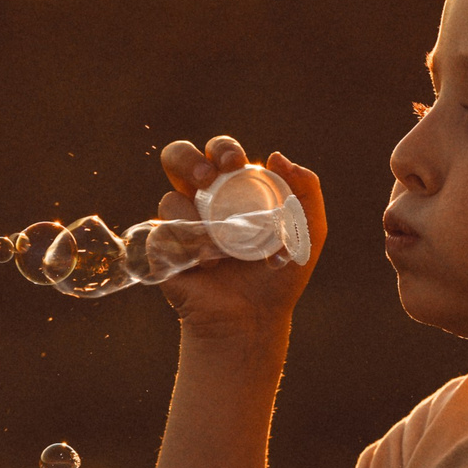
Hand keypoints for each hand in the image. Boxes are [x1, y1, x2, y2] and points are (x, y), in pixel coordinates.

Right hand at [153, 136, 325, 339]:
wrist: (252, 319)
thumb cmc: (279, 277)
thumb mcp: (308, 233)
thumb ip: (307, 192)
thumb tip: (276, 156)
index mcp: (231, 190)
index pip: (218, 153)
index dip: (222, 148)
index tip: (236, 164)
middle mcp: (200, 202)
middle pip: (177, 158)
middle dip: (187, 159)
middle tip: (206, 178)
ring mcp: (178, 225)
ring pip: (169, 199)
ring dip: (193, 218)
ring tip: (218, 246)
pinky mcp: (161, 252)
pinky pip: (159, 235)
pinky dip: (184, 247)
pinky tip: (205, 266)